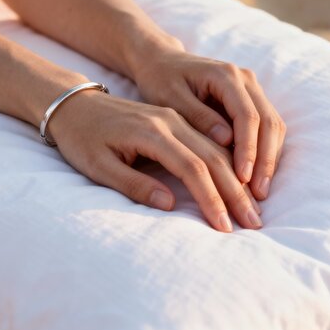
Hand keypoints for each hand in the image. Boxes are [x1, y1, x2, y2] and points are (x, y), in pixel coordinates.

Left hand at [45, 89, 263, 231]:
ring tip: (255, 204)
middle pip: (214, 155)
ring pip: (219, 146)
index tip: (224, 225)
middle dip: (236, 190)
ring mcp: (176, 117)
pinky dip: (230, 160)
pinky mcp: (177, 120)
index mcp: (152, 130)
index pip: (192, 167)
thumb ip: (134, 184)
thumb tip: (170, 205)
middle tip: (254, 220)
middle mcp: (170, 120)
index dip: (211, 197)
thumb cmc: (81, 138)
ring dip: (240, 175)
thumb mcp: (97, 166)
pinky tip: (241, 179)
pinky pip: (211, 140)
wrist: (75, 103)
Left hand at [133, 49, 286, 199]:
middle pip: (269, 122)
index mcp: (225, 75)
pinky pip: (266, 128)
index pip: (247, 116)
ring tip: (259, 193)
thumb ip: (197, 117)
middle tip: (258, 195)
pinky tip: (256, 179)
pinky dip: (265, 153)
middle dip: (266, 161)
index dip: (249, 150)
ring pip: (273, 126)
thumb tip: (227, 140)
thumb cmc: (159, 81)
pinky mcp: (250, 101)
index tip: (244, 179)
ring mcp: (251, 89)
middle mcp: (244, 80)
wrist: (162, 62)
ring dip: (270, 160)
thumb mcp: (169, 98)